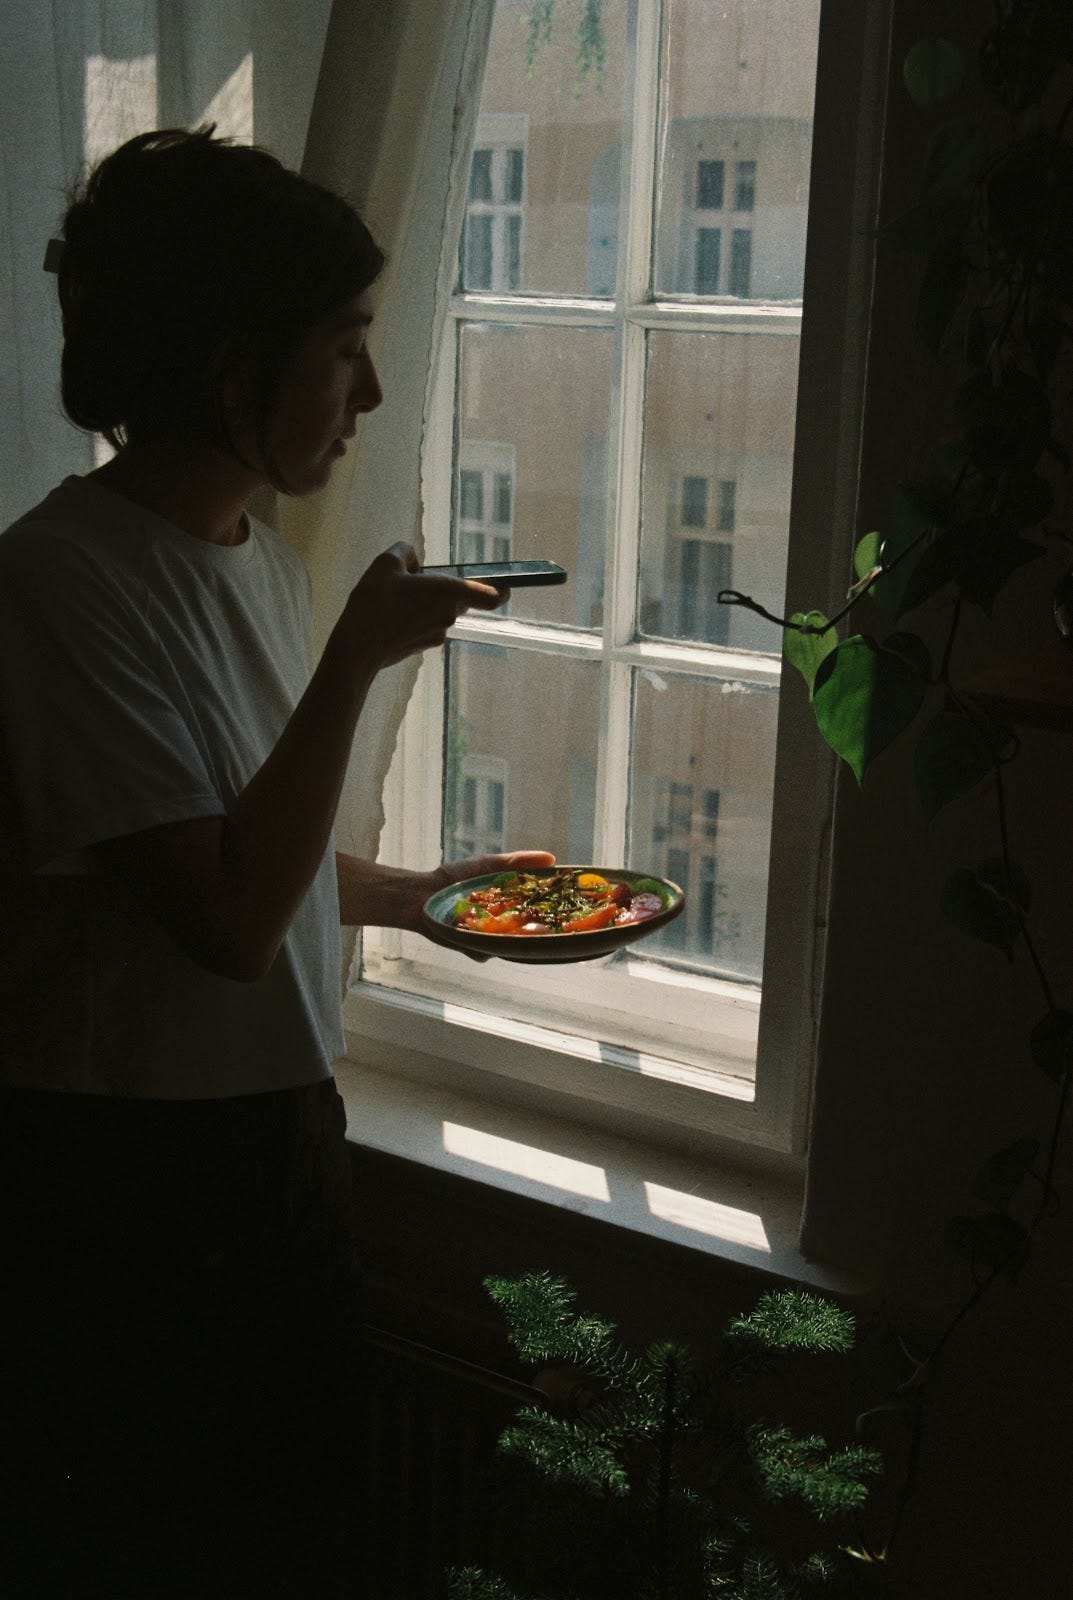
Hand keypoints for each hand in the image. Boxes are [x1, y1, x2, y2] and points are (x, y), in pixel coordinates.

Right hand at [343, 543, 508, 670]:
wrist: (357, 648)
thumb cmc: (374, 603)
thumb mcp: (385, 563)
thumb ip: (405, 552)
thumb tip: (413, 562)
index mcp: (448, 592)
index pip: (492, 595)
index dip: (501, 590)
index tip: (505, 585)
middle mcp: (449, 615)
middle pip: (460, 598)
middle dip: (443, 588)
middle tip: (415, 580)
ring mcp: (438, 634)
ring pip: (441, 611)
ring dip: (426, 602)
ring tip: (395, 597)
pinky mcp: (424, 646)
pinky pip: (427, 624)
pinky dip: (416, 617)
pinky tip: (391, 614)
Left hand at [422, 849, 556, 959]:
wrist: (421, 895)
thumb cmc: (455, 877)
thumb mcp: (488, 864)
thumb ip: (518, 861)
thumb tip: (551, 858)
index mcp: (510, 902)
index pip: (538, 907)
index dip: (552, 908)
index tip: (566, 905)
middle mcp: (503, 923)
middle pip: (528, 930)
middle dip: (538, 930)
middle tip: (548, 927)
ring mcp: (490, 938)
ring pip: (509, 945)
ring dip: (515, 942)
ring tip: (521, 934)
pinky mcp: (474, 950)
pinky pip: (486, 953)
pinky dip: (487, 948)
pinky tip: (486, 939)